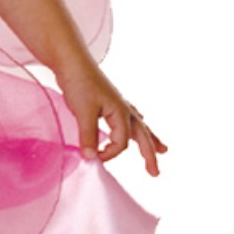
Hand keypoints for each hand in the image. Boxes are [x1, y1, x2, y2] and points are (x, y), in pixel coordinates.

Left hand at [55, 62, 167, 176]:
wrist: (71, 60)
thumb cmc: (79, 82)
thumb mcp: (83, 112)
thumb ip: (88, 136)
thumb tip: (90, 158)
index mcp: (120, 112)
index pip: (121, 142)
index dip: (109, 154)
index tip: (94, 157)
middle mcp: (123, 108)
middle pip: (142, 135)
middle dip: (149, 154)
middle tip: (155, 172)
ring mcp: (117, 103)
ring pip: (139, 125)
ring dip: (149, 139)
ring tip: (162, 150)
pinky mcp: (108, 100)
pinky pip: (129, 116)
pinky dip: (135, 123)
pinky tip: (139, 119)